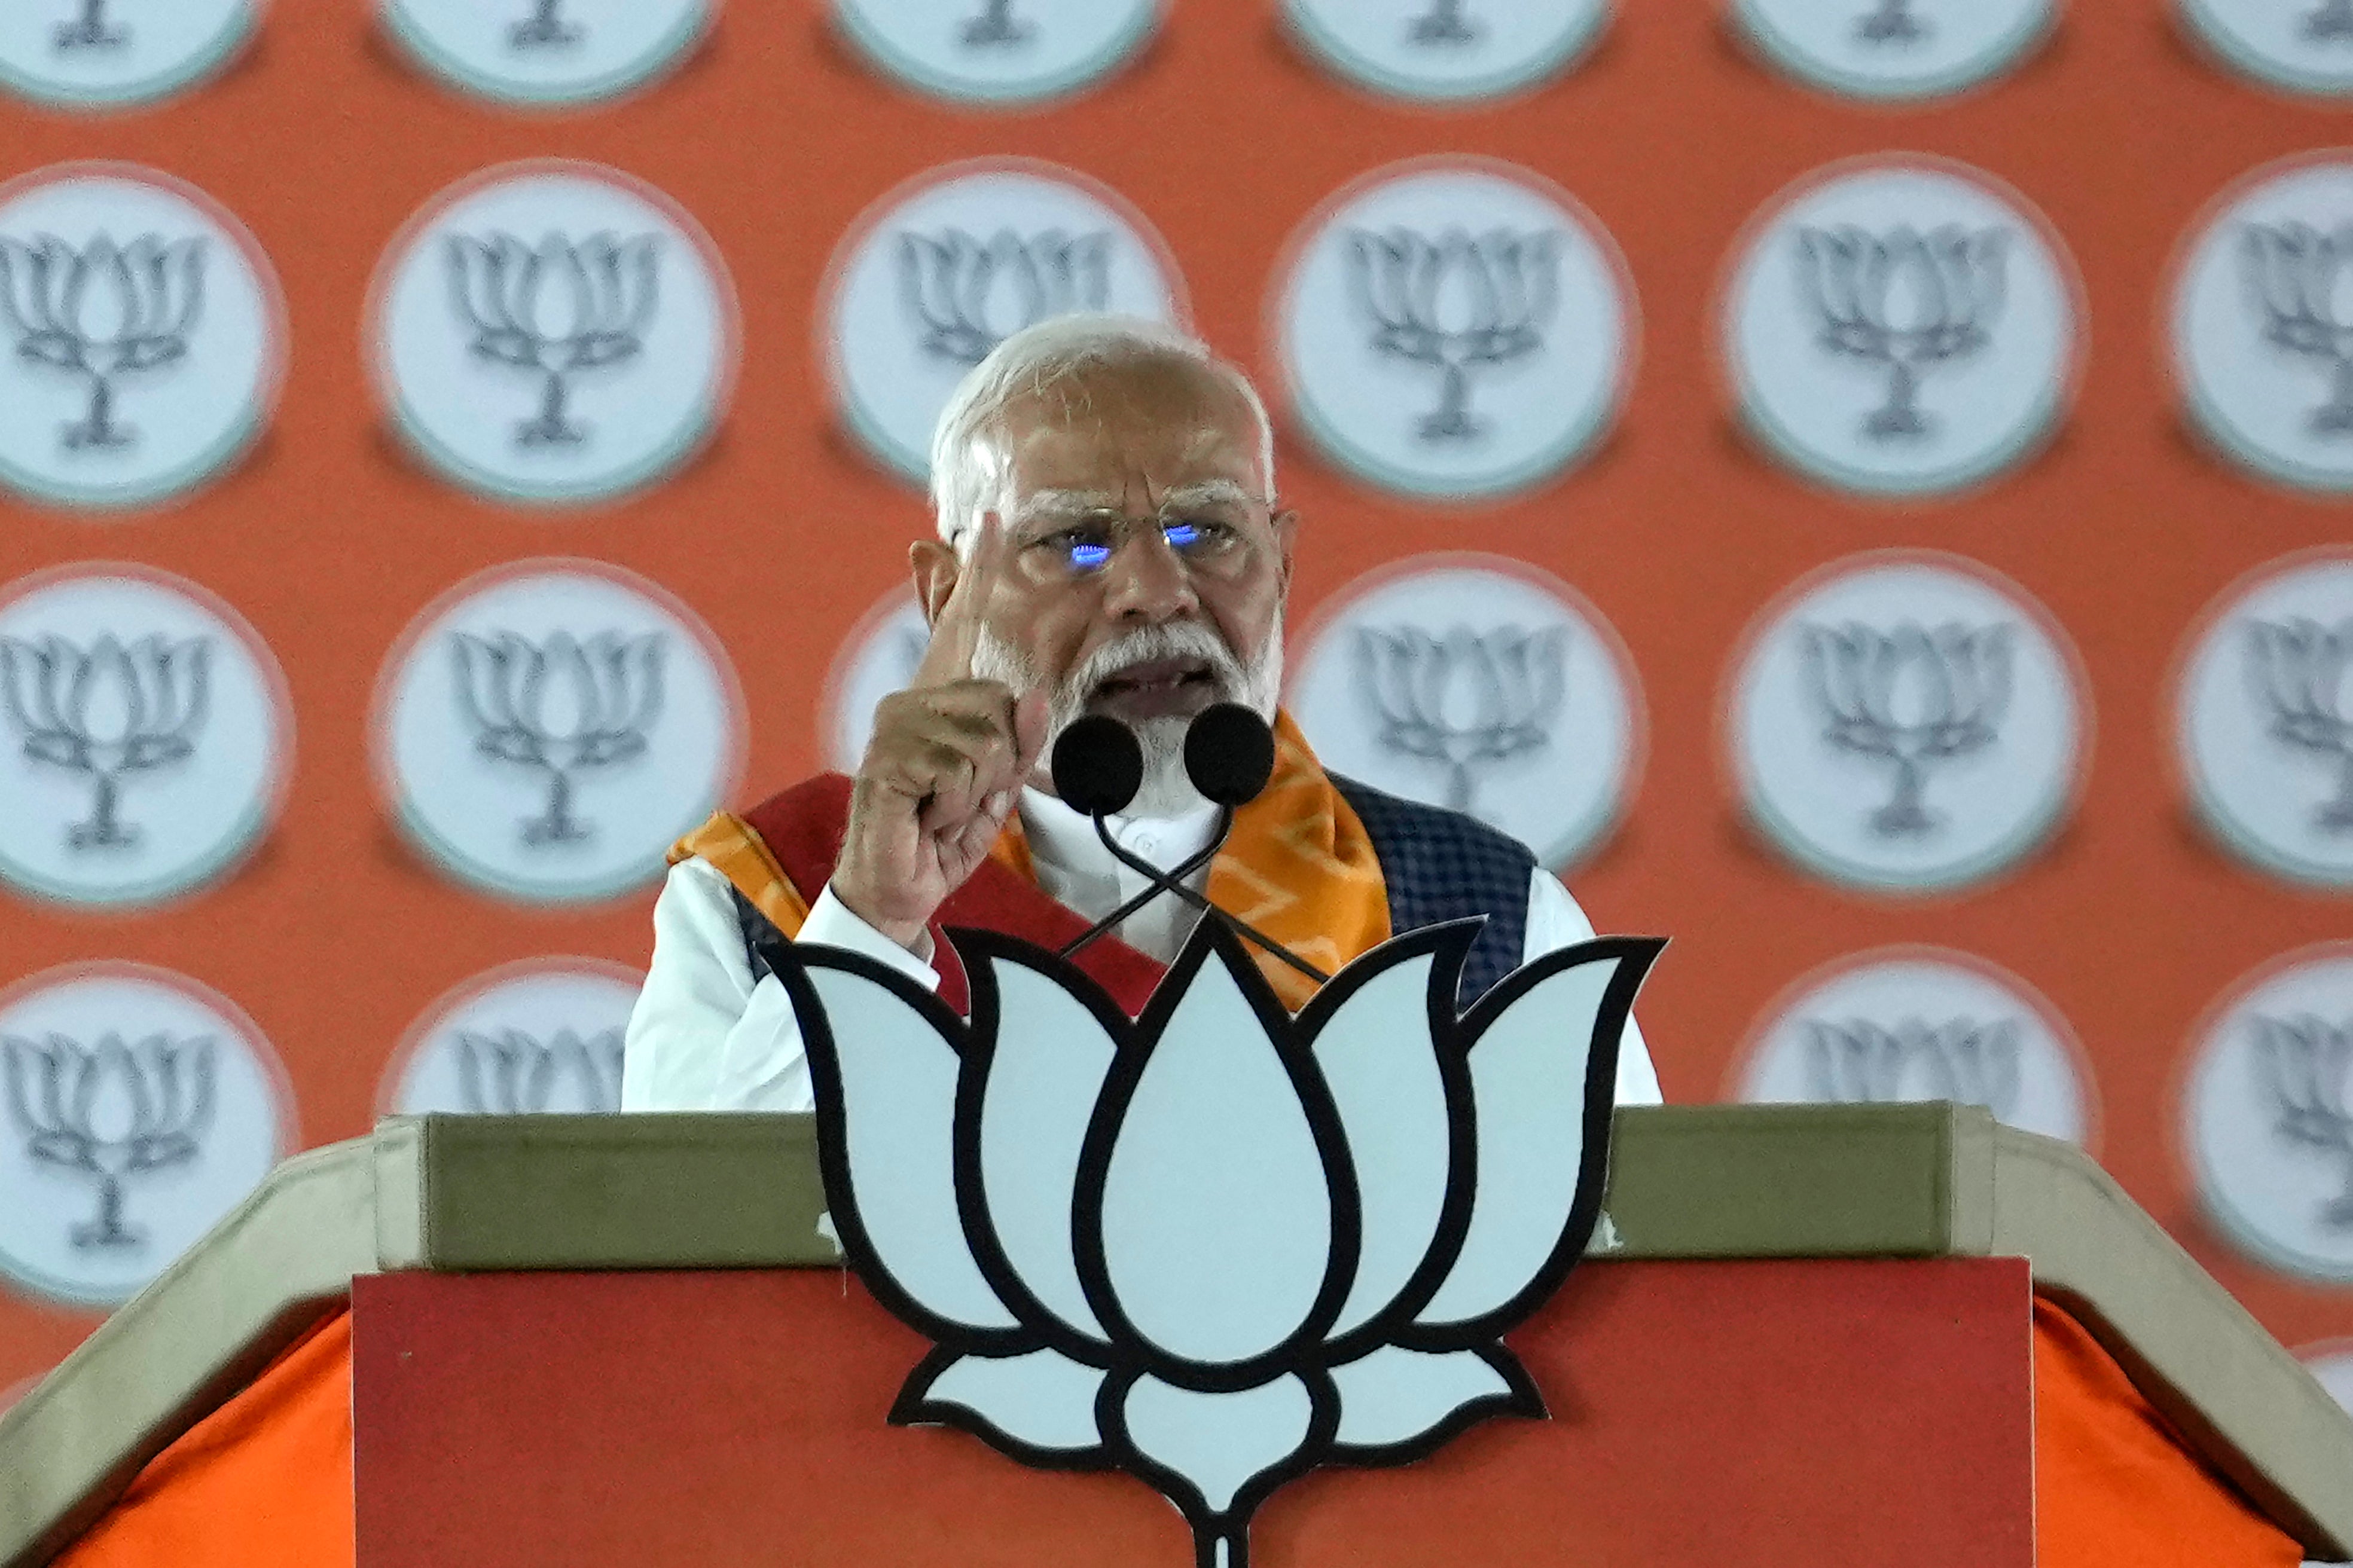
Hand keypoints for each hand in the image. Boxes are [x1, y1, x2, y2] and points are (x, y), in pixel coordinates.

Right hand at [833, 515, 1049, 948]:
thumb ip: (1019, 741)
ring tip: (942, 808)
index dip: (974, 574)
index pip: (960, 626)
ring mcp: (896, 725)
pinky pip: (965, 769)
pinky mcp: (889, 757)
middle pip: (1005, 705)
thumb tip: (1033, 695)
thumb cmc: (942, 834)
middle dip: (1002, 765)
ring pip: (991, 740)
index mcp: (939, 700)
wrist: (898, 886)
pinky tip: (927, 815)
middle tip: (959, 797)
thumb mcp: (997, 787)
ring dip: (979, 790)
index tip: (990, 522)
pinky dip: (957, 805)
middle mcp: (912, 701)